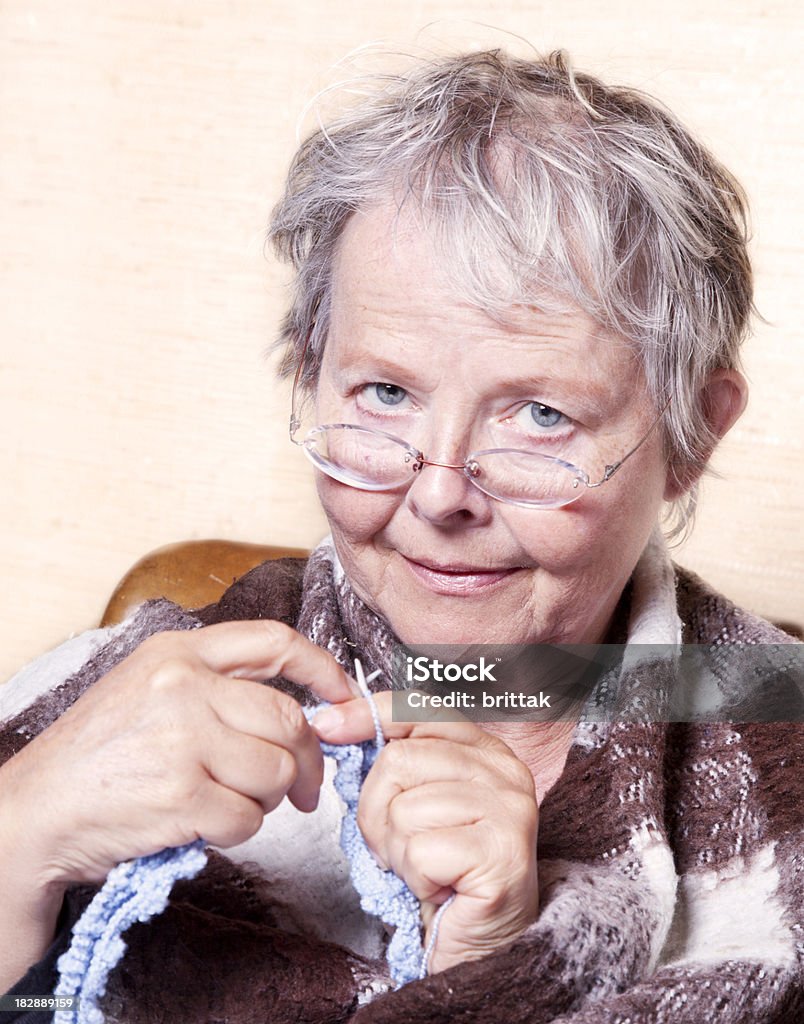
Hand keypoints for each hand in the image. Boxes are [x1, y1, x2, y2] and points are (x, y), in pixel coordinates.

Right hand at [0, 620, 358, 887]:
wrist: (35, 813)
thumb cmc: (98, 756)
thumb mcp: (148, 689)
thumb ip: (216, 687)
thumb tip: (304, 711)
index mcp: (178, 652)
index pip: (275, 641)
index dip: (323, 669)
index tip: (343, 697)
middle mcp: (183, 686)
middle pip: (288, 719)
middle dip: (306, 761)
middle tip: (303, 788)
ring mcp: (183, 739)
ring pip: (276, 773)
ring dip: (265, 801)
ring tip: (225, 802)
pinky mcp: (182, 796)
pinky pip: (249, 819)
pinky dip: (236, 832)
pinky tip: (202, 825)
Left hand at [311, 693, 538, 971]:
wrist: (479, 948)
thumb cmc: (442, 874)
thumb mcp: (414, 803)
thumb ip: (391, 760)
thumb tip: (329, 721)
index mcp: (487, 750)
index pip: (418, 709)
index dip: (367, 715)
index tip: (326, 728)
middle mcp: (506, 771)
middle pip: (398, 761)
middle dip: (377, 812)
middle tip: (400, 847)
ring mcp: (510, 810)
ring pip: (404, 809)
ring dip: (397, 851)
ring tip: (426, 869)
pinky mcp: (502, 854)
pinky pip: (420, 851)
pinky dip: (415, 878)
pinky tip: (439, 888)